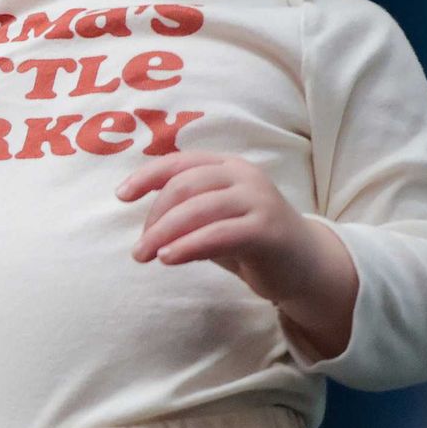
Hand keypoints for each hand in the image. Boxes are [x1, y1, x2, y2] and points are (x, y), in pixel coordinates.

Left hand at [120, 153, 359, 360]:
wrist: (304, 264)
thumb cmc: (251, 240)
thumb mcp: (215, 219)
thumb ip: (187, 210)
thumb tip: (146, 219)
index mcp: (228, 167)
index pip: (180, 163)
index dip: (147, 176)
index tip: (121, 195)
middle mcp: (244, 177)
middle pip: (184, 186)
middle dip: (154, 217)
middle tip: (139, 248)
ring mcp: (257, 200)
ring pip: (198, 209)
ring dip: (164, 233)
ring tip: (145, 256)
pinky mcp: (265, 230)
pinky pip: (218, 234)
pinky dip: (188, 245)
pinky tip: (169, 258)